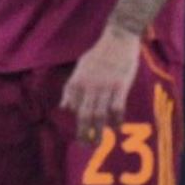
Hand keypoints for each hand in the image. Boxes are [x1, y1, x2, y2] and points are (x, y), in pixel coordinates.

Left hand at [61, 25, 139, 142]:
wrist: (118, 38)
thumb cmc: (99, 53)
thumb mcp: (80, 68)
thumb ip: (72, 88)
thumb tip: (65, 107)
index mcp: (77, 81)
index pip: (73, 107)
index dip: (76, 121)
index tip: (80, 132)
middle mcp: (88, 86)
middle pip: (84, 115)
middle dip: (83, 133)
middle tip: (84, 146)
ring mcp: (104, 87)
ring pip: (99, 115)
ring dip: (98, 132)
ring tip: (97, 143)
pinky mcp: (120, 86)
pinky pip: (117, 109)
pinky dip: (116, 121)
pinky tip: (116, 129)